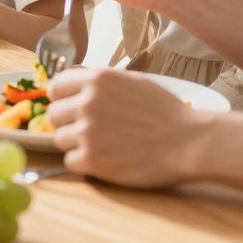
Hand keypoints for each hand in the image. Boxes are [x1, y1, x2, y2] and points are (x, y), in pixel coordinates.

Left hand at [47, 67, 209, 187]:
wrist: (189, 141)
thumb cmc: (165, 111)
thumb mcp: (131, 81)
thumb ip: (100, 82)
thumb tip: (73, 81)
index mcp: (96, 79)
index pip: (55, 86)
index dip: (62, 98)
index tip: (70, 107)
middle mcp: (87, 102)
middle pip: (54, 115)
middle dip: (68, 122)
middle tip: (90, 130)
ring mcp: (87, 132)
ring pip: (60, 139)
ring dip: (76, 144)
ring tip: (103, 145)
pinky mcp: (92, 160)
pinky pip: (70, 161)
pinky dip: (84, 163)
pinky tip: (105, 159)